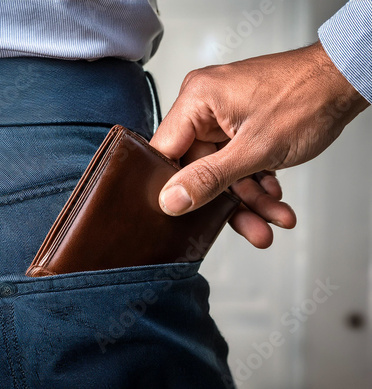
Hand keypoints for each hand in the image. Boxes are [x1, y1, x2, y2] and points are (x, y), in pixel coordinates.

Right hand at [150, 42, 369, 247]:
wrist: (346, 82)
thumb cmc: (308, 97)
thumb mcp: (255, 149)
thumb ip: (209, 178)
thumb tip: (171, 199)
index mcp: (197, 100)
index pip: (166, 151)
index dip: (171, 185)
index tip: (183, 214)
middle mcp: (206, 106)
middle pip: (199, 167)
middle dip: (229, 200)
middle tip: (251, 227)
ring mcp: (225, 117)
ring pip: (223, 170)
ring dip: (250, 197)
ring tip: (274, 217)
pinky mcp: (242, 127)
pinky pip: (238, 162)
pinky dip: (257, 182)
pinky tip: (276, 198)